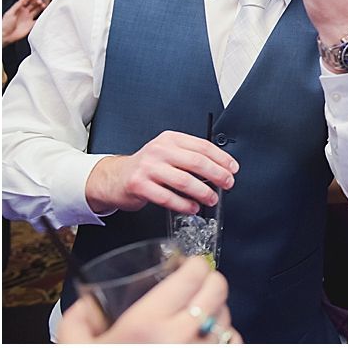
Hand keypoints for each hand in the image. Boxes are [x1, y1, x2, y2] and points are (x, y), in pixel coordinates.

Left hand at [2, 0, 44, 45]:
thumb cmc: (5, 25)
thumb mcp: (10, 13)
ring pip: (37, 11)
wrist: (6, 35)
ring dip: (41, 7)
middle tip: (40, 2)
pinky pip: (38, 20)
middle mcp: (24, 12)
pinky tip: (44, 15)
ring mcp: (28, 18)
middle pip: (33, 4)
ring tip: (44, 6)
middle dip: (37, 2)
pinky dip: (42, 17)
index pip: (26, 1)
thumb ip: (17, 6)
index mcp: (18, 8)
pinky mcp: (31, 25)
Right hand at [57, 256, 241, 343]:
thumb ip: (77, 321)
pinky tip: (206, 336)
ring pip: (225, 315)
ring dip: (215, 309)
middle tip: (197, 283)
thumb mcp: (78, 346)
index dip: (193, 264)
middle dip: (209, 281)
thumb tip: (87, 304)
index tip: (187, 265)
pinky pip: (232, 340)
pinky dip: (224, 335)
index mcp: (147, 325)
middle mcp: (179, 338)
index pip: (192, 274)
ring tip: (197, 314)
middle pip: (217, 289)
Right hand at [85, 131, 238, 214]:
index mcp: (171, 139)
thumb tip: (221, 168)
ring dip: (203, 192)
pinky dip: (184, 204)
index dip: (221, 158)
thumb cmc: (147, 167)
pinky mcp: (139, 185)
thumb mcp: (168, 153)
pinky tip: (192, 208)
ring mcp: (148, 167)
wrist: (115, 177)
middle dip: (217, 174)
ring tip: (211, 198)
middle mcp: (159, 150)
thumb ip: (190, 157)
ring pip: (184, 180)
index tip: (233, 169)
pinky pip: (167, 197)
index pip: (202, 146)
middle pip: (196, 162)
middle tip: (228, 184)